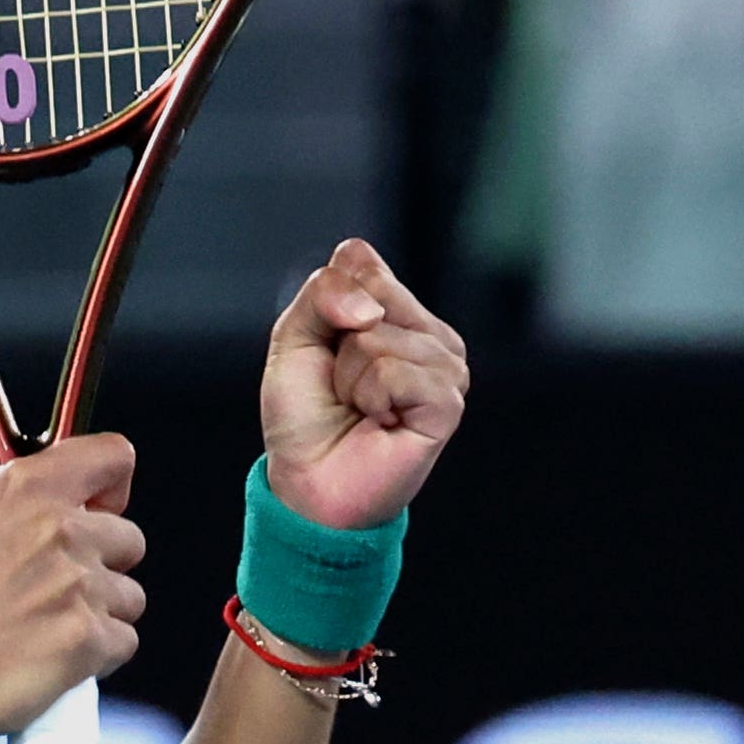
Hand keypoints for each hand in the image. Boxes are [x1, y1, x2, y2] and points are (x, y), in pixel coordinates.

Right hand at [0, 433, 146, 736]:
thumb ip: (8, 498)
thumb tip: (45, 498)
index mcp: (27, 491)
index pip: (112, 456)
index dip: (111, 485)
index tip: (97, 506)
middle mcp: (60, 530)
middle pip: (129, 538)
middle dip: (101, 563)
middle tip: (56, 588)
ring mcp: (80, 584)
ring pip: (129, 595)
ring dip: (100, 613)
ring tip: (51, 627)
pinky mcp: (91, 638)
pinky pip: (124, 640)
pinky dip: (98, 654)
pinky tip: (57, 656)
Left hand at [259, 239, 467, 530]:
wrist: (309, 481)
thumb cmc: (304, 414)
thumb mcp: (294, 339)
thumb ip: (322, 295)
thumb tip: (369, 308)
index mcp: (396, 308)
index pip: (360, 261)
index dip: (324, 305)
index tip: (324, 349)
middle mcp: (428, 332)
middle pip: (370, 295)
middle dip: (336, 346)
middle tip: (342, 387)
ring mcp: (445, 366)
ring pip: (379, 338)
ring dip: (350, 380)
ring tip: (360, 408)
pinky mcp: (449, 401)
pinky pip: (396, 373)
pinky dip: (370, 398)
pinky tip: (379, 422)